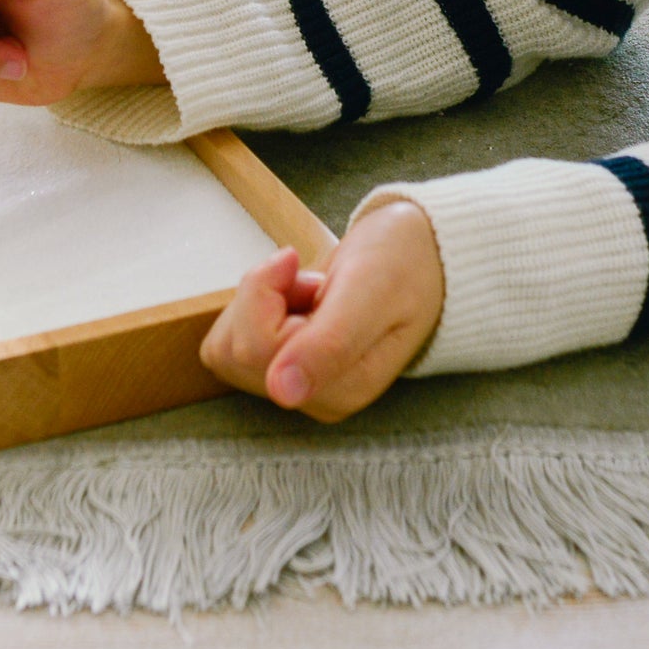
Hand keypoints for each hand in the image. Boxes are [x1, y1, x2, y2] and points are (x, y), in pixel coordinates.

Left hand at [200, 201, 444, 422]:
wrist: (419, 251)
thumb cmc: (403, 264)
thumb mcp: (371, 292)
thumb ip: (331, 343)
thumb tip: (283, 394)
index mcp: (341, 389)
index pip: (254, 350)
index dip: (261, 296)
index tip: (293, 260)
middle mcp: (316, 397)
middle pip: (234, 352)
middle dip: (261, 299)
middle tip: (310, 279)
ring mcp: (299, 383)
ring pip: (228, 347)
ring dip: (258, 304)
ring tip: (309, 289)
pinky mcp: (285, 366)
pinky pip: (235, 340)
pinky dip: (255, 307)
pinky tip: (296, 295)